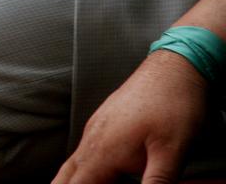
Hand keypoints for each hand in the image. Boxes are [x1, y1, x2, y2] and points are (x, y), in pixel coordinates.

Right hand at [52, 50, 208, 183]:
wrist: (174, 68)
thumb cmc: (174, 105)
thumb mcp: (172, 152)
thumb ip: (157, 183)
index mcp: (105, 151)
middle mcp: (94, 139)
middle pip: (66, 176)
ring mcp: (97, 128)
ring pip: (74, 162)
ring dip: (72, 179)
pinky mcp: (105, 122)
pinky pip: (84, 150)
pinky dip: (82, 167)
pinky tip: (95, 172)